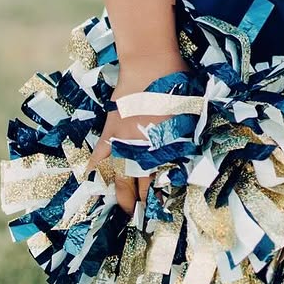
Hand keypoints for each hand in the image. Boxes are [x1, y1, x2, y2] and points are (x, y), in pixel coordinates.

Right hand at [83, 53, 183, 217]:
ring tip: (122, 211)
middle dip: (140, 205)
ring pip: (119, 177)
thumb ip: (188, 137)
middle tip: (141, 221)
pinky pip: (99, 155)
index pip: (162, 182)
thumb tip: (192, 156)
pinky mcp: (111, 130)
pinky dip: (94, 170)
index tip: (163, 213)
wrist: (151, 63)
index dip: (162, 199)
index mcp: (164, 148)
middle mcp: (143, 151)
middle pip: (139, 186)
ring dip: (120, 195)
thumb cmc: (177, 84)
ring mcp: (124, 142)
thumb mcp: (191, 113)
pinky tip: (90, 183)